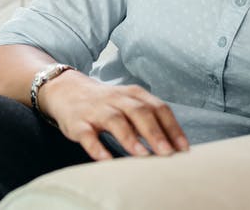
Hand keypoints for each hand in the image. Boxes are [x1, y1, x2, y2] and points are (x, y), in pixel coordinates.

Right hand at [39, 71, 188, 160]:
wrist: (66, 90)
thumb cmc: (106, 103)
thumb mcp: (129, 103)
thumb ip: (150, 119)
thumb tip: (175, 145)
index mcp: (133, 95)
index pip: (158, 108)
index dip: (172, 127)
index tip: (183, 148)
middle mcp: (116, 100)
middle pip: (139, 112)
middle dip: (154, 132)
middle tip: (167, 153)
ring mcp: (96, 110)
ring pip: (115, 121)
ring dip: (129, 137)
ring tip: (142, 155)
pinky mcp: (78, 122)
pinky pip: (87, 134)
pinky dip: (96, 147)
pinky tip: (105, 159)